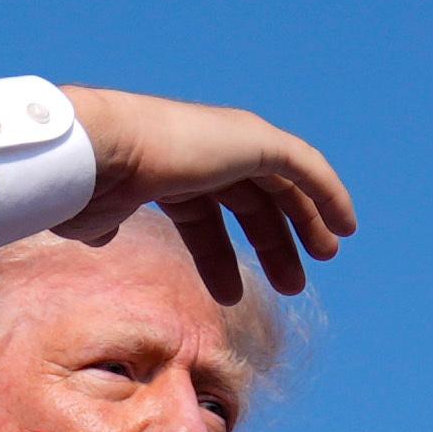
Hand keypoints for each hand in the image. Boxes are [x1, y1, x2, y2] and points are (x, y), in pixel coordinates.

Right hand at [56, 88, 356, 300]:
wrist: (98, 153)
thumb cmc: (88, 187)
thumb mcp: (96, 214)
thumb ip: (105, 223)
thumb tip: (98, 234)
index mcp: (166, 170)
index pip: (204, 216)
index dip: (220, 255)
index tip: (233, 292)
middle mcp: (201, 151)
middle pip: (249, 201)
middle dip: (271, 242)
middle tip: (292, 284)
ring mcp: (228, 141)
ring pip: (281, 186)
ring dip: (304, 223)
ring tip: (323, 259)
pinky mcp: (253, 139)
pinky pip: (304, 166)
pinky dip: (327, 192)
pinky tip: (344, 225)